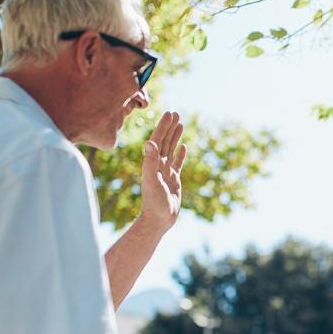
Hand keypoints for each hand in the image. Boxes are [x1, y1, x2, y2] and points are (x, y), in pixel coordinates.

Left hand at [139, 111, 186, 227]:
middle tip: (176, 113)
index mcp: (152, 163)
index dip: (163, 127)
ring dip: (175, 137)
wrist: (159, 219)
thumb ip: (150, 162)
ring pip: (171, 150)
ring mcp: (166, 172)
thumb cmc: (154, 202)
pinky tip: (183, 146)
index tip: (169, 114)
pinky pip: (177, 164)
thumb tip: (149, 142)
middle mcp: (157, 165)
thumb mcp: (152, 180)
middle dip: (169, 127)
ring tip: (180, 124)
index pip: (157, 140)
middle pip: (164, 142)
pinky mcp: (173, 180)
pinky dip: (180, 154)